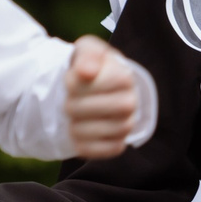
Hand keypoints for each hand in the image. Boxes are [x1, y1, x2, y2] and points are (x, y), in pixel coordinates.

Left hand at [63, 36, 143, 159]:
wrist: (89, 90)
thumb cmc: (88, 68)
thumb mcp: (86, 50)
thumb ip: (88, 54)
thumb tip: (87, 72)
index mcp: (125, 76)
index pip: (96, 84)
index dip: (75, 83)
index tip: (70, 79)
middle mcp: (131, 102)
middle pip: (96, 109)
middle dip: (74, 105)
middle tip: (69, 100)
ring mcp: (126, 126)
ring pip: (97, 131)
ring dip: (76, 125)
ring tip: (73, 116)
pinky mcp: (118, 145)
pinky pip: (100, 151)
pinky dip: (83, 144)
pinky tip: (77, 133)